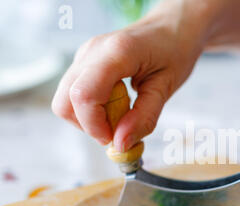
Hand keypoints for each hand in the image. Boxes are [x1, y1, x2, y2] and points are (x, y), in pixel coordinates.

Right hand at [52, 4, 204, 151]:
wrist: (172, 27)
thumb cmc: (174, 51)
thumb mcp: (166, 87)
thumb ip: (144, 117)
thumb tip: (120, 144)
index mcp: (116, 53)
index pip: (83, 96)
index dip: (95, 126)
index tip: (116, 139)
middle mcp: (92, 51)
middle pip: (65, 102)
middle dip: (90, 126)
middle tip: (120, 129)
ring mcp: (84, 55)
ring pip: (66, 101)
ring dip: (91, 118)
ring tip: (123, 113)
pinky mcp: (84, 63)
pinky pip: (75, 95)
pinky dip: (93, 109)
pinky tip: (118, 103)